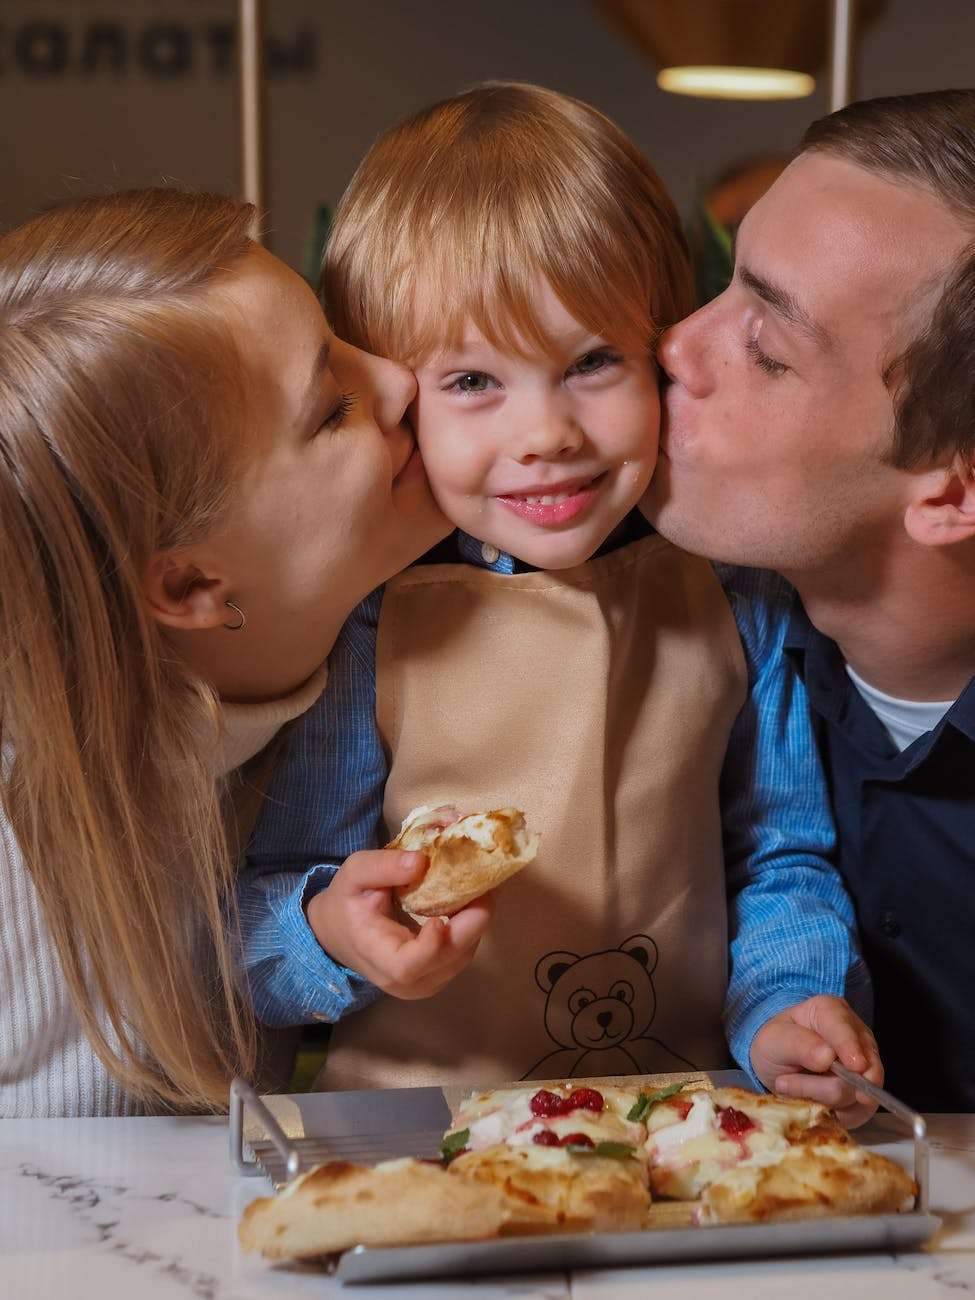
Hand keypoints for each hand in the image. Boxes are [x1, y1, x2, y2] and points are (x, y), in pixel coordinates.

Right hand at [305, 850, 491, 999]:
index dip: (431, 946)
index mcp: (378, 957)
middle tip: (483, 882)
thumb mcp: (354, 874)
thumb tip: (421, 861)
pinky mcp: (437, 976)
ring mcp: (425, 983)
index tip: (439, 917)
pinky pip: (464, 953)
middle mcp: (404, 981)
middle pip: (448, 960)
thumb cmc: (346, 902)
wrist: (339, 931)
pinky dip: (472, 927)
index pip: (408, 967)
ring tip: (479, 885)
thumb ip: (383, 866)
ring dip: (476, 921)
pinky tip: (470, 900)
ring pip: (463, 956)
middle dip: (471, 920)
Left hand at [750, 994, 882, 1126]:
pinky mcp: (867, 1094)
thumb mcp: (774, 1040)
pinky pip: (859, 1111)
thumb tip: (827, 1057)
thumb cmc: (778, 1044)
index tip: (854, 1066)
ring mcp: (867, 1066)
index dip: (849, 1047)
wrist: (780, 1065)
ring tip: (793, 1088)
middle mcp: (857, 1036)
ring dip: (823, 1099)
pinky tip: (813, 1102)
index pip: (844, 1028)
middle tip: (784, 1085)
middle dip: (825, 1085)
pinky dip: (834, 1112)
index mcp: (831, 1011)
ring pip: (859, 1093)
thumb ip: (798, 1044)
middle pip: (860, 1066)